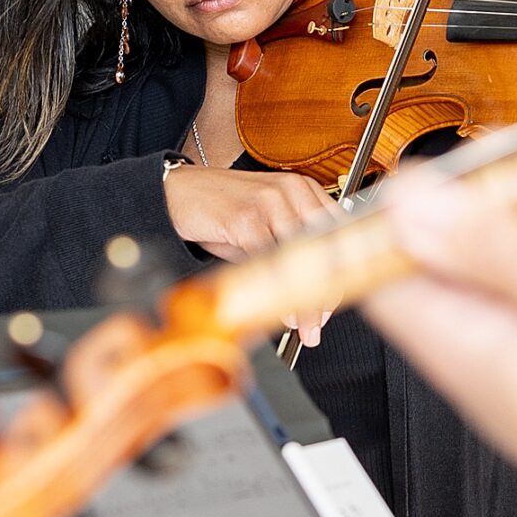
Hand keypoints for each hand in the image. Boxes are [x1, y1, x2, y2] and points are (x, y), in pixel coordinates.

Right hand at [162, 164, 337, 340]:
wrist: (176, 192)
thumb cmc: (220, 209)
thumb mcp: (263, 224)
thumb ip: (289, 248)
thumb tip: (310, 292)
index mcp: (303, 189)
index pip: (336, 234)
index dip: (339, 273)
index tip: (333, 301)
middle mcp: (292, 191)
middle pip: (324, 248)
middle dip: (325, 292)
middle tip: (320, 323)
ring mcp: (270, 201)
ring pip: (300, 258)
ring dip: (304, 299)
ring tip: (306, 327)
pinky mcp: (246, 217)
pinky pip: (270, 260)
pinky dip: (277, 290)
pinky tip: (280, 309)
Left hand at [364, 175, 516, 516]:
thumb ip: (494, 249)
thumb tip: (413, 206)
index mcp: (468, 353)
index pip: (377, 278)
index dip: (387, 215)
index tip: (427, 164)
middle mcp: (490, 365)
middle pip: (442, 270)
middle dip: (470, 207)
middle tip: (515, 162)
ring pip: (503, 279)